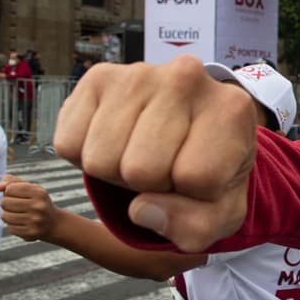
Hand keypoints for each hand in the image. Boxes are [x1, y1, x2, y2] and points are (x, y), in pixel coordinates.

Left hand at [0, 175, 56, 240]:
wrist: (54, 223)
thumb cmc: (37, 202)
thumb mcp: (30, 188)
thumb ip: (12, 182)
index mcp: (39, 192)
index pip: (9, 189)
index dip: (9, 192)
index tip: (17, 195)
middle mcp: (38, 206)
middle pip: (4, 202)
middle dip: (6, 203)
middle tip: (16, 206)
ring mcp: (35, 220)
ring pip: (4, 216)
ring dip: (7, 215)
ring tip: (17, 215)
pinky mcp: (31, 233)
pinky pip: (10, 228)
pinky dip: (12, 226)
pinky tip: (22, 224)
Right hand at [53, 56, 257, 251]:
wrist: (190, 130)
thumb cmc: (211, 172)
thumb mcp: (223, 211)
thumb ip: (196, 227)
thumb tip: (142, 211)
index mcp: (230, 109)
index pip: (195, 177)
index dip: (192, 194)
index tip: (200, 177)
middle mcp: (186, 77)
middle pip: (141, 170)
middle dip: (150, 184)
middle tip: (166, 166)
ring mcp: (139, 73)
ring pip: (100, 160)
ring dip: (117, 171)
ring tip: (143, 152)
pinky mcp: (98, 77)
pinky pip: (68, 144)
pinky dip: (86, 156)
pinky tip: (118, 139)